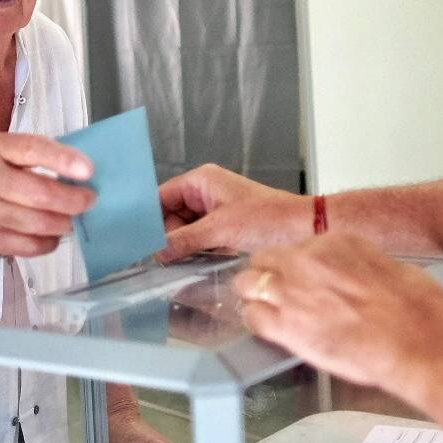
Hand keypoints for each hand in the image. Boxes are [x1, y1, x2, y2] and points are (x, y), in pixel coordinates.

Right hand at [0, 133, 95, 257]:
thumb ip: (30, 155)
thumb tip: (76, 172)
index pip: (32, 150)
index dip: (63, 160)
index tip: (88, 170)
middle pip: (42, 195)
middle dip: (74, 200)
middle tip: (88, 200)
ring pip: (41, 224)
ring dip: (65, 222)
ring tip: (70, 218)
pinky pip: (31, 246)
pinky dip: (49, 241)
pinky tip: (51, 234)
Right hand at [158, 165, 308, 260]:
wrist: (305, 229)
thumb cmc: (270, 219)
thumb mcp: (220, 230)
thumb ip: (184, 240)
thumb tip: (157, 252)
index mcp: (202, 181)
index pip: (162, 196)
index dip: (149, 217)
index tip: (136, 238)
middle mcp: (206, 192)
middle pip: (170, 215)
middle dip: (165, 235)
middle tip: (159, 258)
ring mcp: (216, 210)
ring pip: (184, 229)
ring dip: (181, 245)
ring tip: (175, 261)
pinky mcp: (226, 228)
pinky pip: (200, 238)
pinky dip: (195, 249)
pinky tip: (191, 261)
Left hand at [234, 234, 442, 406]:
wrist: (416, 340)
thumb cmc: (416, 309)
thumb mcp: (390, 268)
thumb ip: (361, 268)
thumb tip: (357, 279)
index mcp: (334, 242)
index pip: (297, 248)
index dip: (295, 267)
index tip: (300, 280)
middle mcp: (307, 260)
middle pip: (264, 259)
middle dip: (268, 276)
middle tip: (277, 294)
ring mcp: (292, 291)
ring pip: (248, 285)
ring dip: (255, 297)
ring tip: (266, 311)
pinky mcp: (285, 325)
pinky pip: (252, 317)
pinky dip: (257, 323)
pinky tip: (269, 331)